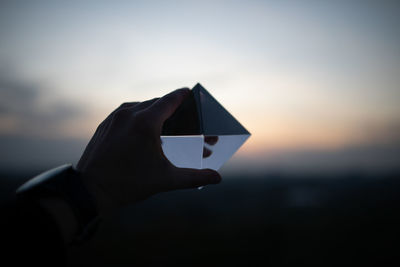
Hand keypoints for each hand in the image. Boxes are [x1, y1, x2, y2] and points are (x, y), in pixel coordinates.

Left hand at [76, 88, 221, 214]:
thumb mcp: (165, 180)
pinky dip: (141, 117)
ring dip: (157, 114)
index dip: (184, 96)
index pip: (170, 100)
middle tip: (185, 122)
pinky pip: (128, 113)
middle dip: (175, 112)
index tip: (192, 94)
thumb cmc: (128, 184)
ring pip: (142, 107)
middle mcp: (130, 114)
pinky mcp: (106, 123)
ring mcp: (115, 117)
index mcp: (146, 123)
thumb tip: (217, 178)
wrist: (90, 190)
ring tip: (167, 127)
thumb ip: (194, 177)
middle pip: (158, 104)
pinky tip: (146, 130)